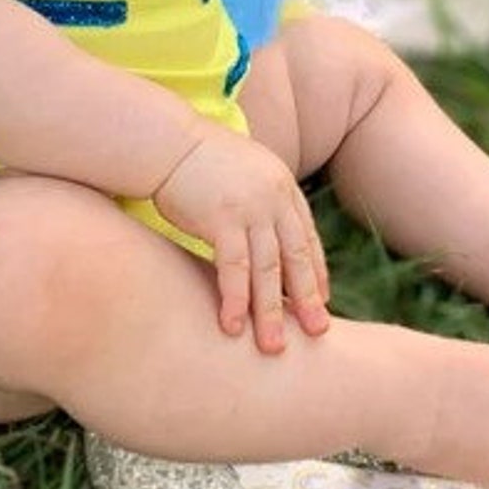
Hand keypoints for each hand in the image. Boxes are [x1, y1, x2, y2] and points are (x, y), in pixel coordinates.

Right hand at [154, 127, 330, 353]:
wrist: (167, 141)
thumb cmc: (197, 161)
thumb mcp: (242, 174)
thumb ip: (259, 200)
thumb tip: (264, 231)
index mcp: (282, 186)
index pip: (305, 236)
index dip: (315, 271)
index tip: (321, 300)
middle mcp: (274, 198)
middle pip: (296, 256)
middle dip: (307, 298)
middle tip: (318, 333)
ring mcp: (250, 208)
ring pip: (268, 269)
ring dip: (271, 311)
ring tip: (273, 346)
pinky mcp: (222, 219)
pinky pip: (234, 268)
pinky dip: (235, 299)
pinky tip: (233, 326)